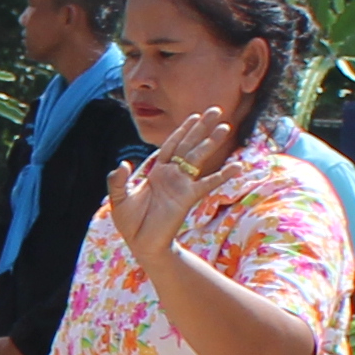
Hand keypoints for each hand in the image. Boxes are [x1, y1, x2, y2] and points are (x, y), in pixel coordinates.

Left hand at [111, 107, 233, 270]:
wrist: (142, 244)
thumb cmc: (130, 222)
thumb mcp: (119, 198)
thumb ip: (118, 180)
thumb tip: (122, 163)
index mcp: (157, 171)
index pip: (171, 145)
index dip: (183, 130)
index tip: (195, 116)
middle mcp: (171, 175)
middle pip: (189, 145)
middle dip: (201, 128)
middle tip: (215, 110)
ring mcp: (181, 185)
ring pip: (198, 158)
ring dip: (211, 143)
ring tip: (225, 127)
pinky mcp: (188, 198)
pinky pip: (208, 183)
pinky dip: (222, 175)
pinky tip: (236, 167)